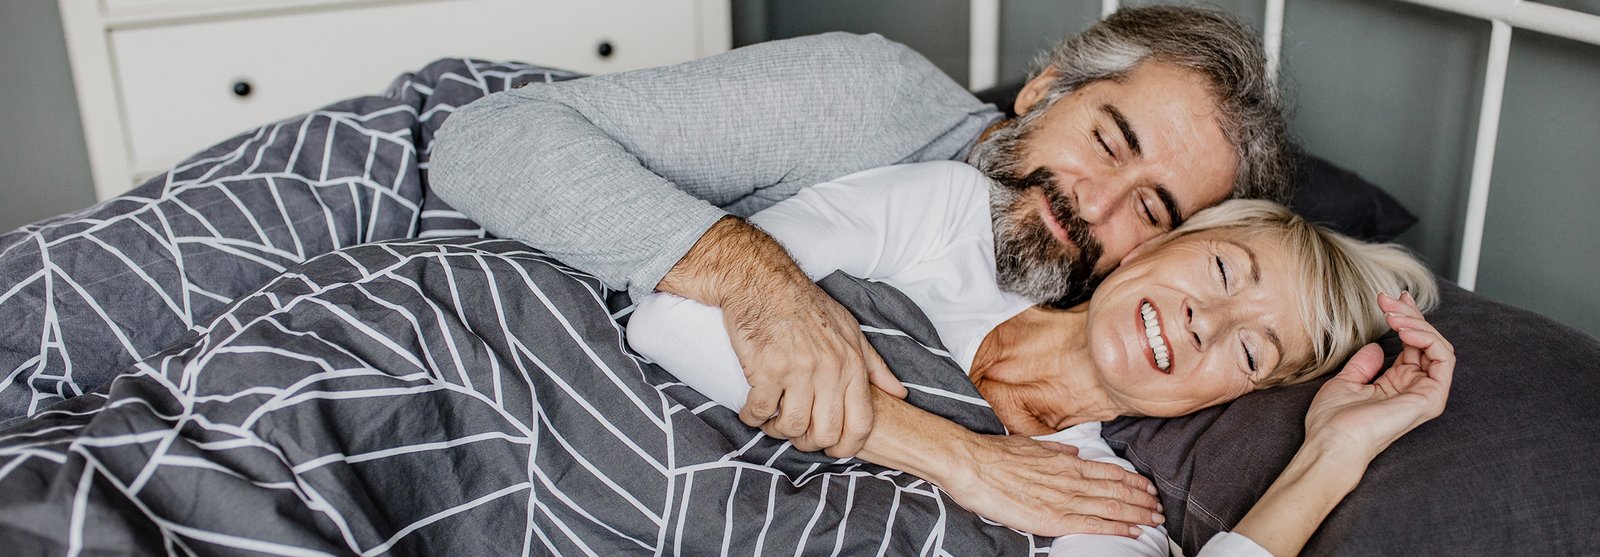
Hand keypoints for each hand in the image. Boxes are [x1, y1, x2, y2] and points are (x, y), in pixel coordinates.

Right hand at [658, 218, 907, 457]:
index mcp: (852, 364)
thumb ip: (875, 366)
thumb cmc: (806, 306)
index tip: (832, 449)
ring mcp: (797, 371)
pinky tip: (751, 410)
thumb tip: (899, 393)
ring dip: (779, 431)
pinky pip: (760, 412)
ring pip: (792, 427)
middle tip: (797, 434)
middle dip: (809, 443)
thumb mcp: (850, 330)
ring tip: (773, 421)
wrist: (763, 281)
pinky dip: (753, 418)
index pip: (861, 423)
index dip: (847, 447)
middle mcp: (829, 370)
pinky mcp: (766, 369)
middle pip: (825, 433)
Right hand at [940, 434, 1162, 537]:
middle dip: (1141, 500)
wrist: (971, 463)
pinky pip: (1092, 523)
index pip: (1108, 471)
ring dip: (1136, 514)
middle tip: (1159, 509)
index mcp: (1065, 461)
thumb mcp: (1030, 444)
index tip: (1148, 488)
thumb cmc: (995, 454)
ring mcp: (1063, 498)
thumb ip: (1056, 450)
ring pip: (1110, 506)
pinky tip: (1132, 530)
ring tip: (1154, 520)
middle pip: (1116, 489)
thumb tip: (1074, 452)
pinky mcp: (1052, 518)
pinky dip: (1115, 527)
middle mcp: (1070, 478)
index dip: (1132, 481)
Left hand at [1304, 292, 1454, 461]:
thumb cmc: (1333, 420)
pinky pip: (1443, 358)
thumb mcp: (1346, 382)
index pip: (1412, 345)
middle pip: (1426, 341)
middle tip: (1388, 299)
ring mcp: (1426, 393)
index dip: (1404, 318)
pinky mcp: (1432, 397)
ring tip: (1392, 314)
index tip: (1387, 298)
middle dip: (1409, 314)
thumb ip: (1364, 364)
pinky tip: (1404, 329)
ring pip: (1437, 345)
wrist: (1332, 441)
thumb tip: (1379, 347)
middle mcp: (1415, 388)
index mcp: (1397, 385)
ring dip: (1416, 323)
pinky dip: (1427, 338)